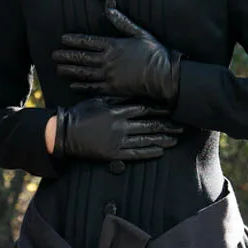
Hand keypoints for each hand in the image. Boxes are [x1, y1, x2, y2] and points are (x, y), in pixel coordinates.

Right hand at [52, 97, 182, 162]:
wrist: (65, 132)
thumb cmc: (81, 113)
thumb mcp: (99, 100)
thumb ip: (118, 98)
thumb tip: (135, 93)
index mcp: (118, 110)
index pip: (146, 109)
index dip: (161, 109)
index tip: (173, 108)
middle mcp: (121, 126)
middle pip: (150, 125)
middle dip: (168, 125)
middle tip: (182, 126)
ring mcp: (118, 141)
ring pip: (146, 140)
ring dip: (163, 139)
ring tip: (176, 139)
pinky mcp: (113, 154)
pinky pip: (135, 154)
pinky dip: (149, 152)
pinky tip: (160, 151)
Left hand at [53, 7, 181, 103]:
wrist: (164, 75)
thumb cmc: (154, 52)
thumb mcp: (138, 32)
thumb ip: (121, 20)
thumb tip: (108, 5)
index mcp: (113, 45)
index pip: (88, 42)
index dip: (74, 40)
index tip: (63, 39)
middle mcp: (108, 60)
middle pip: (81, 58)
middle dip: (66, 56)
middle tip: (54, 55)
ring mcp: (109, 75)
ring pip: (84, 73)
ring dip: (70, 71)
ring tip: (58, 69)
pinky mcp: (113, 89)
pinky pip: (93, 87)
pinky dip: (81, 86)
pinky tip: (73, 86)